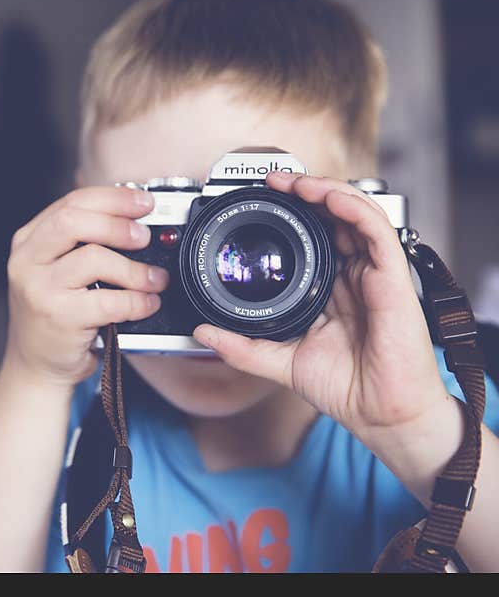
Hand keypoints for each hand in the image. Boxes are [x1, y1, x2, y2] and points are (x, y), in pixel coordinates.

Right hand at [5, 187, 169, 385]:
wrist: (36, 365)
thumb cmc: (54, 315)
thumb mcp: (56, 270)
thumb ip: (82, 243)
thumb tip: (134, 220)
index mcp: (28, 241)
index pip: (71, 203)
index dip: (112, 198)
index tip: (143, 202)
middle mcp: (27, 261)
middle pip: (74, 221)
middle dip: (118, 223)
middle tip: (145, 236)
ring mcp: (39, 290)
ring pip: (94, 259)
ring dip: (134, 268)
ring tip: (154, 278)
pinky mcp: (58, 318)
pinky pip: (108, 301)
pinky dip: (136, 301)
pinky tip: (146, 304)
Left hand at [193, 172, 455, 446]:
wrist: (379, 414)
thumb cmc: (345, 388)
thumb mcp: (279, 361)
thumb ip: (241, 346)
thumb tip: (203, 332)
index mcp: (331, 288)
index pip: (314, 236)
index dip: (291, 214)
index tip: (261, 201)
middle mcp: (353, 275)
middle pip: (333, 217)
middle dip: (304, 192)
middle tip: (273, 181)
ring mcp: (374, 273)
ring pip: (355, 213)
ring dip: (325, 190)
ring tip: (294, 183)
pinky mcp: (392, 277)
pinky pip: (376, 230)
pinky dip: (352, 207)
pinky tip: (328, 197)